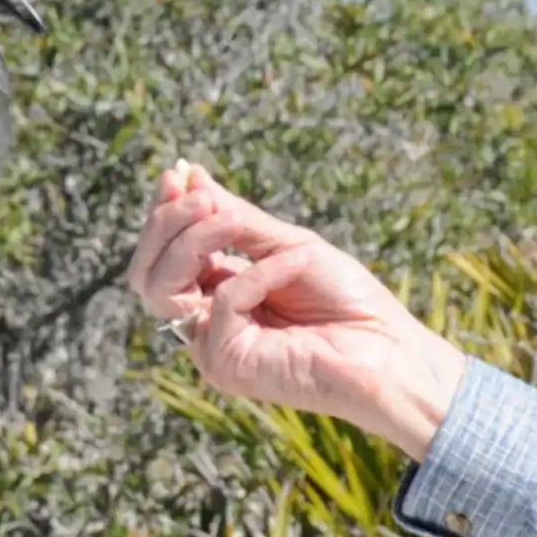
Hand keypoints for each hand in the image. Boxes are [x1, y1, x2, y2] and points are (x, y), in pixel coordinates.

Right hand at [123, 161, 464, 458]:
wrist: (388, 350)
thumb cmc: (348, 301)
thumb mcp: (289, 245)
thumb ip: (236, 218)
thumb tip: (190, 176)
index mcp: (220, 290)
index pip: (166, 252)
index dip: (163, 213)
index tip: (176, 172)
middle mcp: (208, 321)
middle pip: (147, 271)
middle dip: (167, 224)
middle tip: (200, 197)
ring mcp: (212, 345)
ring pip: (160, 288)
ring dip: (193, 241)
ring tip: (233, 221)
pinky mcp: (225, 364)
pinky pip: (221, 302)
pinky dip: (257, 274)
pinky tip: (294, 266)